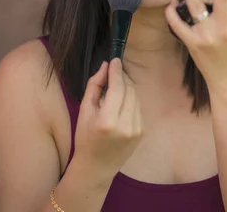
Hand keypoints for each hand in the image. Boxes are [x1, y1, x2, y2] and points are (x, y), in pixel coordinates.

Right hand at [73, 58, 142, 179]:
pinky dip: (130, 100)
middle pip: (129, 90)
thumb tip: (105, 66)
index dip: (117, 71)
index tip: (115, 60)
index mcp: (108, 121)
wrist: (96, 167)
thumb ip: (94, 86)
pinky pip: (138, 108)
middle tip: (113, 72)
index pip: (118, 88)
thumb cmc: (85, 139)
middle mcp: (125, 125)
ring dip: (127, 88)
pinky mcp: (142, 132)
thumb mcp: (84, 111)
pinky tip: (120, 103)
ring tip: (114, 88)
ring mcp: (136, 130)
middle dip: (122, 78)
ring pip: (136, 97)